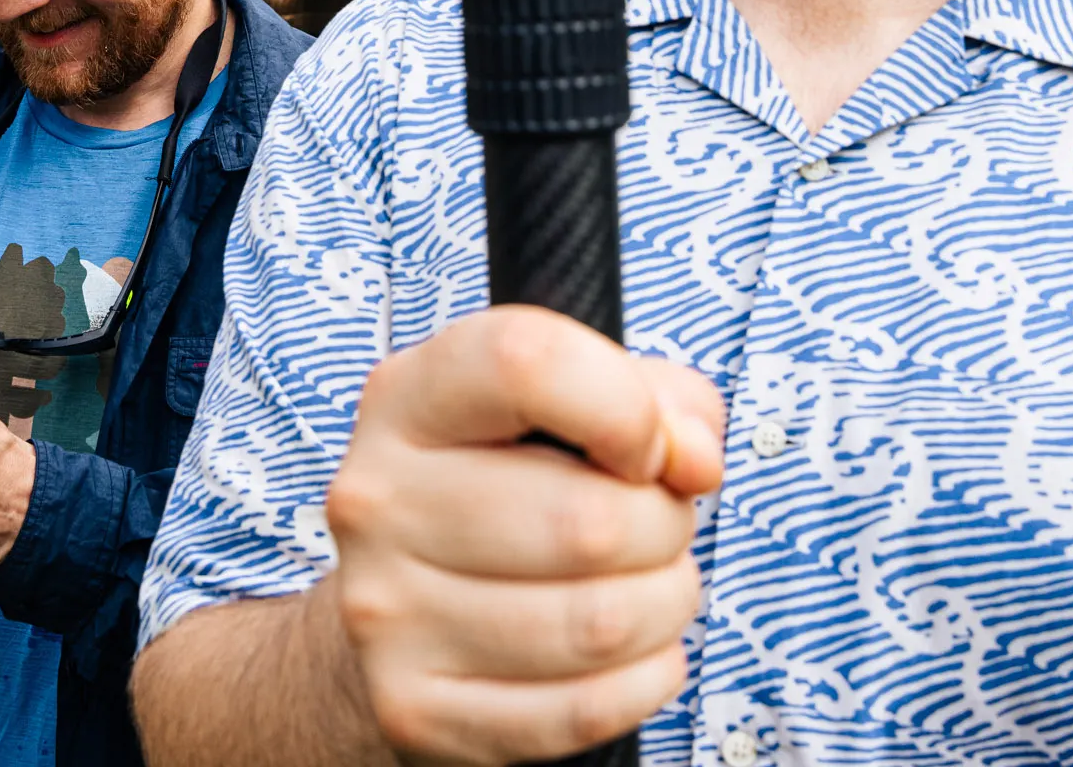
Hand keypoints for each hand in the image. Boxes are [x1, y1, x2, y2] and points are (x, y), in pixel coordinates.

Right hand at [321, 307, 724, 765]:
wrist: (395, 614)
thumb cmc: (505, 492)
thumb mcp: (565, 412)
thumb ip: (656, 400)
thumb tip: (695, 460)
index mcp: (408, 397)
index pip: (527, 363)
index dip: (626, 406)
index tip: (648, 448)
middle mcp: (378, 498)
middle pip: (587, 519)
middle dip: (665, 527)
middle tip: (655, 529)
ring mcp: (385, 611)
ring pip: (599, 623)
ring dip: (664, 606)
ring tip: (648, 588)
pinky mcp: (415, 708)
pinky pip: (586, 709)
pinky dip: (645, 680)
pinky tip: (631, 653)